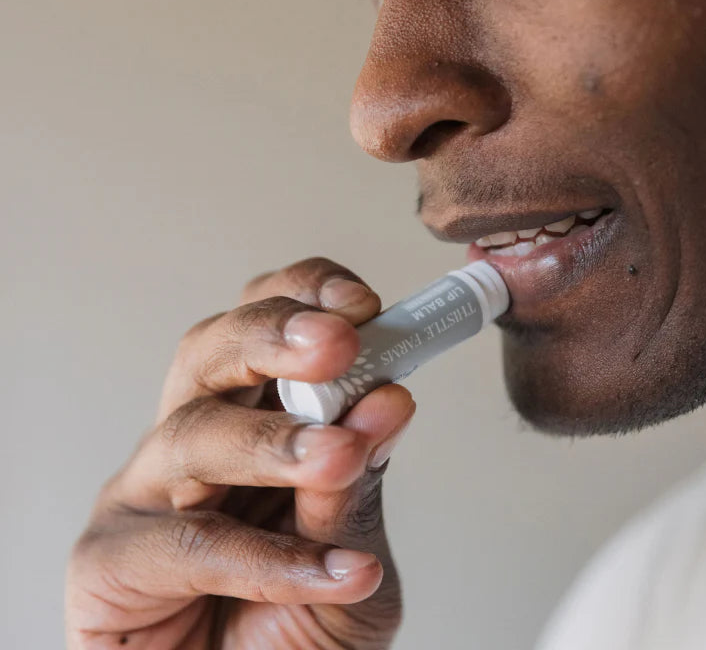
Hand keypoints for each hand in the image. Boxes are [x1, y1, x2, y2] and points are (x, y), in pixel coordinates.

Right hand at [66, 257, 414, 648]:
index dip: (307, 296)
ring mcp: (144, 491)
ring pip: (193, 434)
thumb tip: (387, 401)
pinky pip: (188, 546)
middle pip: (209, 351)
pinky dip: (269, 558)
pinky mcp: (108, 560)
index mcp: (251, 410)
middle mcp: (192, 435)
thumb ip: (360, 484)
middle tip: (337, 344)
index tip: (364, 305)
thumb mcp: (353, 547)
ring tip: (339, 455)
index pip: (264, 320)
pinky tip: (333, 571)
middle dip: (272, 335)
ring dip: (273, 440)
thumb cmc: (301, 619)